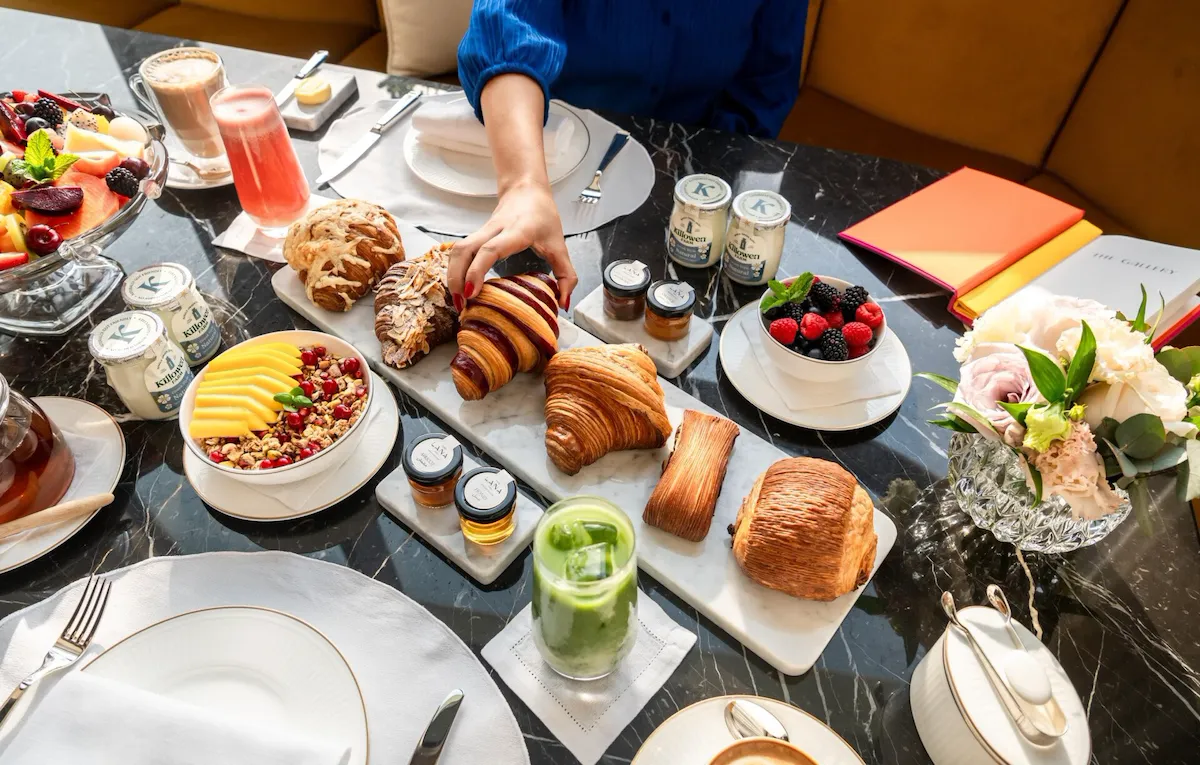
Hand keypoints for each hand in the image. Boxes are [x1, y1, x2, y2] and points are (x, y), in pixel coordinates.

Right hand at [447, 180, 576, 310]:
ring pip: (457, 250)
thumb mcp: (560, 245)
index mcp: (517, 231)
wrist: (526, 188)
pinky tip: (458, 286)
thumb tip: (563, 303)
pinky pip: (459, 251)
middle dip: (457, 278)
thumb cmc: (542, 215)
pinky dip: (454, 269)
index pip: (490, 249)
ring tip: (457, 299)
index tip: (472, 292)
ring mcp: (482, 230)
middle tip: (461, 304)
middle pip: (465, 250)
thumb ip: (566, 275)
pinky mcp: (476, 234)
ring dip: (452, 275)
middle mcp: (494, 229)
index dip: (477, 270)